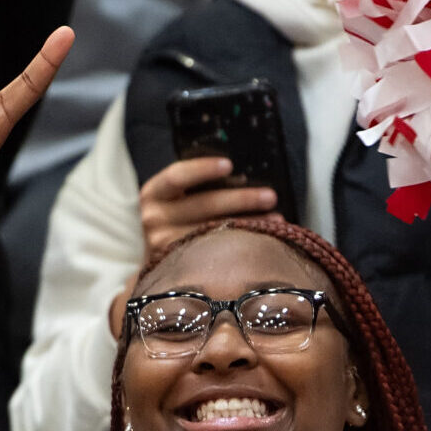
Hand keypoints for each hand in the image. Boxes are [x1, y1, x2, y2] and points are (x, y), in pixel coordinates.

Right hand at [140, 156, 281, 254]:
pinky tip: (262, 239)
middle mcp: (153, 219)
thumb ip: (198, 186)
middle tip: (270, 196)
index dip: (203, 169)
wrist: (157, 258)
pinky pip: (216, 252)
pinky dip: (242, 243)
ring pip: (214, 231)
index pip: (177, 176)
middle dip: (241, 199)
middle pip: (204, 205)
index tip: (230, 165)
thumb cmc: (177, 219)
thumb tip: (243, 176)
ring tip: (276, 218)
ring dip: (249, 223)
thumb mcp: (177, 198)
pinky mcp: (178, 265)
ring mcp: (164, 245)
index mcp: (154, 193)